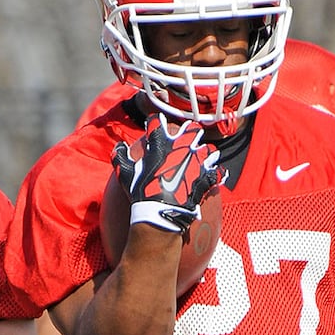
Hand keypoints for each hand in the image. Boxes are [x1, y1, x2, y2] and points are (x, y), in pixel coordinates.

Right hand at [111, 113, 224, 231]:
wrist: (161, 212)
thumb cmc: (141, 191)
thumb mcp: (124, 174)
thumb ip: (120, 157)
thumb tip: (118, 147)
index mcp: (161, 143)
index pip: (157, 121)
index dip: (154, 121)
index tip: (153, 124)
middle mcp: (182, 147)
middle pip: (192, 128)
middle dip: (189, 130)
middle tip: (185, 137)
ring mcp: (197, 161)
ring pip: (208, 148)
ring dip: (204, 152)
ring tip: (200, 156)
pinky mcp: (206, 176)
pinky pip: (215, 171)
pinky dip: (213, 173)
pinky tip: (210, 174)